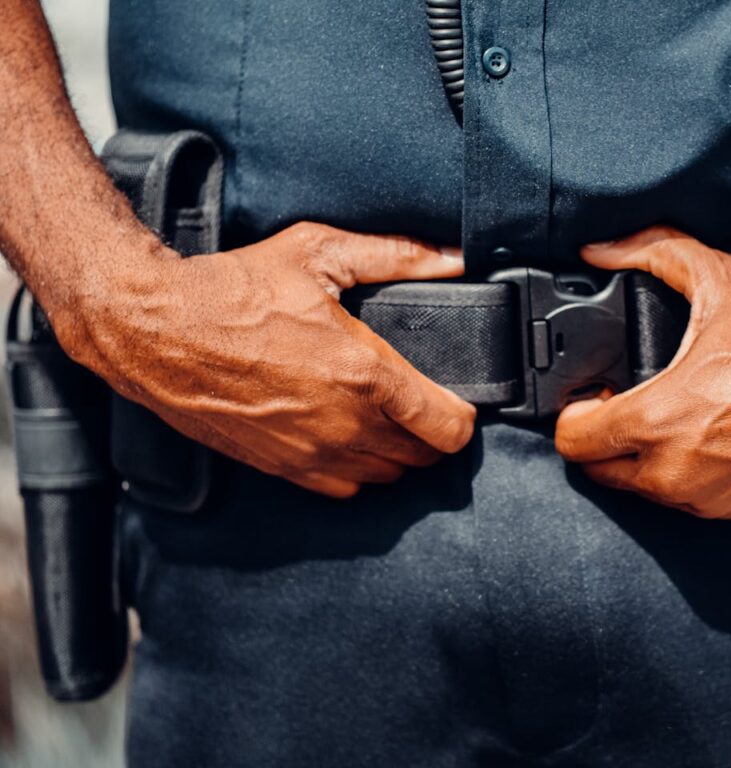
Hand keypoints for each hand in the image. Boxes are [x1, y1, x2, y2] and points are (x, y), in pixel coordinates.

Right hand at [58, 222, 475, 498]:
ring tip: (390, 422)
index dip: (465, 418)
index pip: (447, 426)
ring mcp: (312, 451)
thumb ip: (397, 256)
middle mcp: (344, 422)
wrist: (157, 332)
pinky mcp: (283, 467)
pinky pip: (344, 489)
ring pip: (386, 477)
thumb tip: (452, 257)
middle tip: (425, 406)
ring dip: (398, 454)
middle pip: (422, 456)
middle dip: (434, 434)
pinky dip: (358, 470)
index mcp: (364, 372)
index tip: (462, 403)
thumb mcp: (318, 253)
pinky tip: (350, 439)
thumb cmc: (234, 290)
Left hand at [555, 226, 730, 519]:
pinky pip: (687, 501)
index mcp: (660, 419)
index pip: (573, 441)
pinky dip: (682, 476)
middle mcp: (677, 470)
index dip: (573, 414)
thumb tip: (600, 248)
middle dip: (601, 440)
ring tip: (665, 419)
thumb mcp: (720, 276)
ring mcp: (710, 496)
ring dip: (640, 461)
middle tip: (621, 406)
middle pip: (599, 473)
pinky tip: (702, 438)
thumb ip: (651, 253)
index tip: (591, 395)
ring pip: (643, 491)